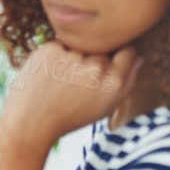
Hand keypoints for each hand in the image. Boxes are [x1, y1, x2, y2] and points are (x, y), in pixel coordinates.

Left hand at [0, 42, 140, 147]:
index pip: (129, 51)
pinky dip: (54, 56)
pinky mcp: (51, 49)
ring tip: (60, 81)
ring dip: (72, 57)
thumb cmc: (70, 116)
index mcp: (116, 83)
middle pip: (103, 48)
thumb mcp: (106, 107)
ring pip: (80, 45)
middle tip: (75, 83)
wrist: (30, 124)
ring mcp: (74, 56)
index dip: (117, 58)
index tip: (104, 68)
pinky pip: (60, 44)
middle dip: (92, 60)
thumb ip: (128, 81)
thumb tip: (139, 56)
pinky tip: (47, 76)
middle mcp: (97, 68)